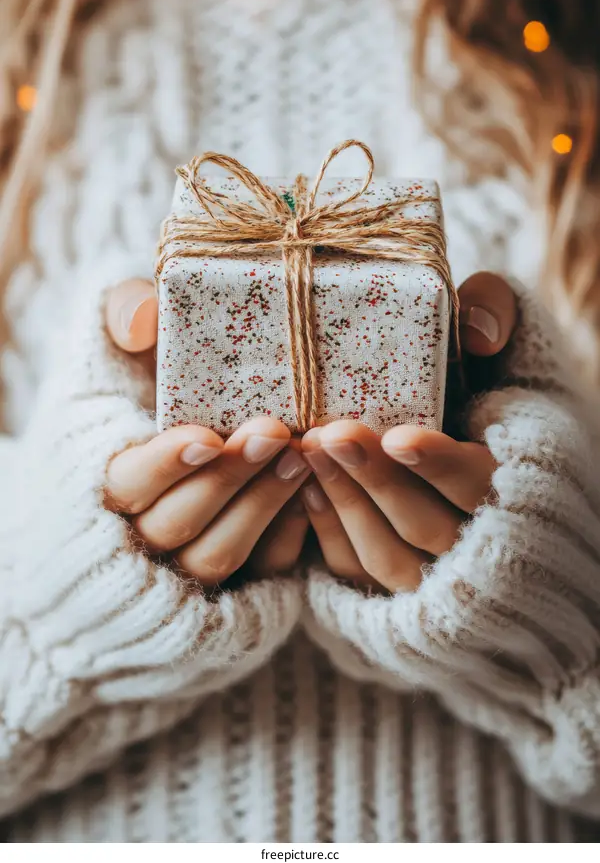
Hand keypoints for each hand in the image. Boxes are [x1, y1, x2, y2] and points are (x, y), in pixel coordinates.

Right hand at [105, 279, 309, 582]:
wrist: (195, 424)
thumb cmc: (150, 378)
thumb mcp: (131, 338)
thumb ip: (124, 311)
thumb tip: (140, 320)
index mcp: (110, 476)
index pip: (127, 485)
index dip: (163, 466)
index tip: (205, 436)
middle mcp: (145, 529)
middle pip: (178, 523)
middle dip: (227, 479)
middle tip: (273, 432)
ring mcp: (191, 558)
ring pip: (220, 553)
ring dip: (263, 505)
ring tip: (302, 455)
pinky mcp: (243, 572)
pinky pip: (266, 570)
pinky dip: (290, 534)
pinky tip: (317, 490)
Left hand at [300, 273, 517, 592]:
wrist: (471, 447)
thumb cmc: (488, 383)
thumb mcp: (503, 337)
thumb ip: (498, 312)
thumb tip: (478, 330)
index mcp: (516, 480)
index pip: (482, 486)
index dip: (441, 467)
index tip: (399, 437)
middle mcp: (480, 538)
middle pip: (428, 527)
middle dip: (377, 482)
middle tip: (334, 434)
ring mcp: (437, 568)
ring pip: (390, 558)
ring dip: (347, 505)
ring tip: (312, 451)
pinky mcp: (395, 578)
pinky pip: (358, 574)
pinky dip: (330, 534)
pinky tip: (305, 485)